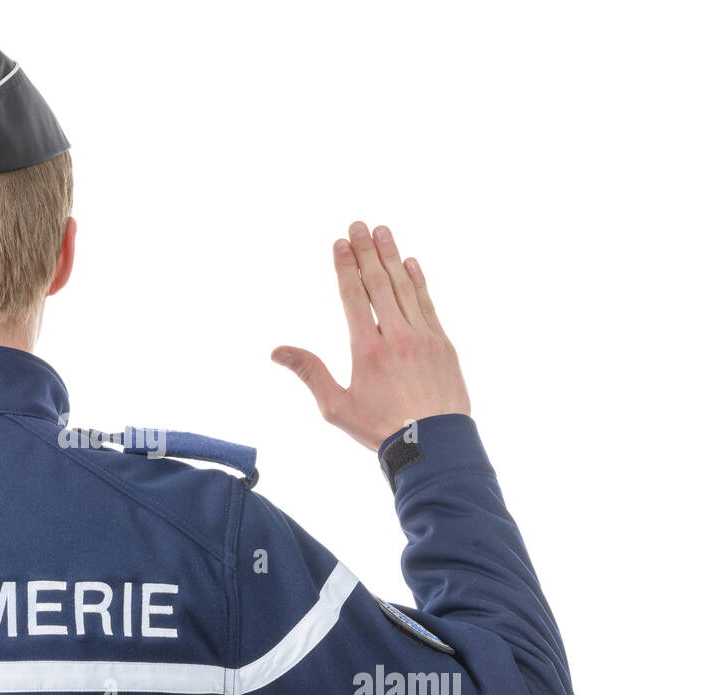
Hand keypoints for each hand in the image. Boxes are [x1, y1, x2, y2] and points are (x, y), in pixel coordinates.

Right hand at [272, 222, 470, 450]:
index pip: (353, 295)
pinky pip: (428, 303)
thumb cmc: (382, 430)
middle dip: (367, 251)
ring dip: (392, 257)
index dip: (345, 266)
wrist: (435, 444)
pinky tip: (411, 263)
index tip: (340, 243)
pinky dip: (418, 281)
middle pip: (378, 283)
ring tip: (383, 231)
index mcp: (366, 348)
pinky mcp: (443, 344)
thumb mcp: (336, 407)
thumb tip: (277, 351)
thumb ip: (310, 372)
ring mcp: (422, 336)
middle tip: (359, 224)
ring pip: (405, 287)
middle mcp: (395, 334)